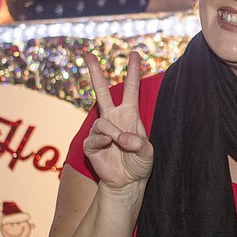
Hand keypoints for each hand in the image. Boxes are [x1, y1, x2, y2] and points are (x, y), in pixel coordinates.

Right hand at [83, 52, 153, 189]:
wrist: (128, 182)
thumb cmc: (140, 164)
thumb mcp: (147, 153)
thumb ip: (138, 144)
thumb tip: (121, 137)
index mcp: (129, 115)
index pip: (131, 89)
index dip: (133, 72)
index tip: (134, 54)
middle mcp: (113, 118)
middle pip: (101, 91)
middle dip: (95, 73)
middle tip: (88, 54)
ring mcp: (101, 131)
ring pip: (100, 121)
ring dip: (111, 132)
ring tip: (119, 143)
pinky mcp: (91, 144)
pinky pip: (93, 137)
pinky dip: (102, 141)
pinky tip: (108, 145)